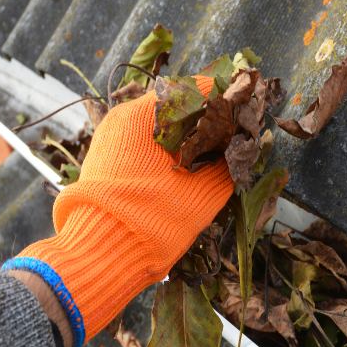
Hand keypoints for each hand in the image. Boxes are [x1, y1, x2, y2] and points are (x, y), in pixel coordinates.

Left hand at [3, 77, 232, 346]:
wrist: (101, 256)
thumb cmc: (154, 219)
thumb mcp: (204, 191)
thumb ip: (229, 162)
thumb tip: (244, 145)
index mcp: (145, 112)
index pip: (199, 90)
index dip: (228, 105)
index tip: (245, 124)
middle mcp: (124, 116)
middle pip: (179, 107)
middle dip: (207, 124)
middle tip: (231, 146)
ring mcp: (111, 137)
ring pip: (161, 128)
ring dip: (188, 140)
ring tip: (210, 163)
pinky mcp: (106, 159)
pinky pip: (144, 145)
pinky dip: (167, 154)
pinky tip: (184, 175)